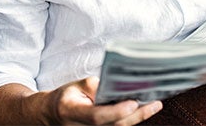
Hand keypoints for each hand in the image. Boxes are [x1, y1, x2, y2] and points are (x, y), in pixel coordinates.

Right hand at [0, 78, 162, 124]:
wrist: (50, 117)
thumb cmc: (64, 98)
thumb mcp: (74, 86)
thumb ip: (94, 86)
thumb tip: (116, 86)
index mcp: (72, 113)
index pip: (97, 116)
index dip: (116, 111)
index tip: (133, 102)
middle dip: (136, 115)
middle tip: (154, 103)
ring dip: (138, 118)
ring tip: (154, 103)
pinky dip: (131, 120)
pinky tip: (144, 109)